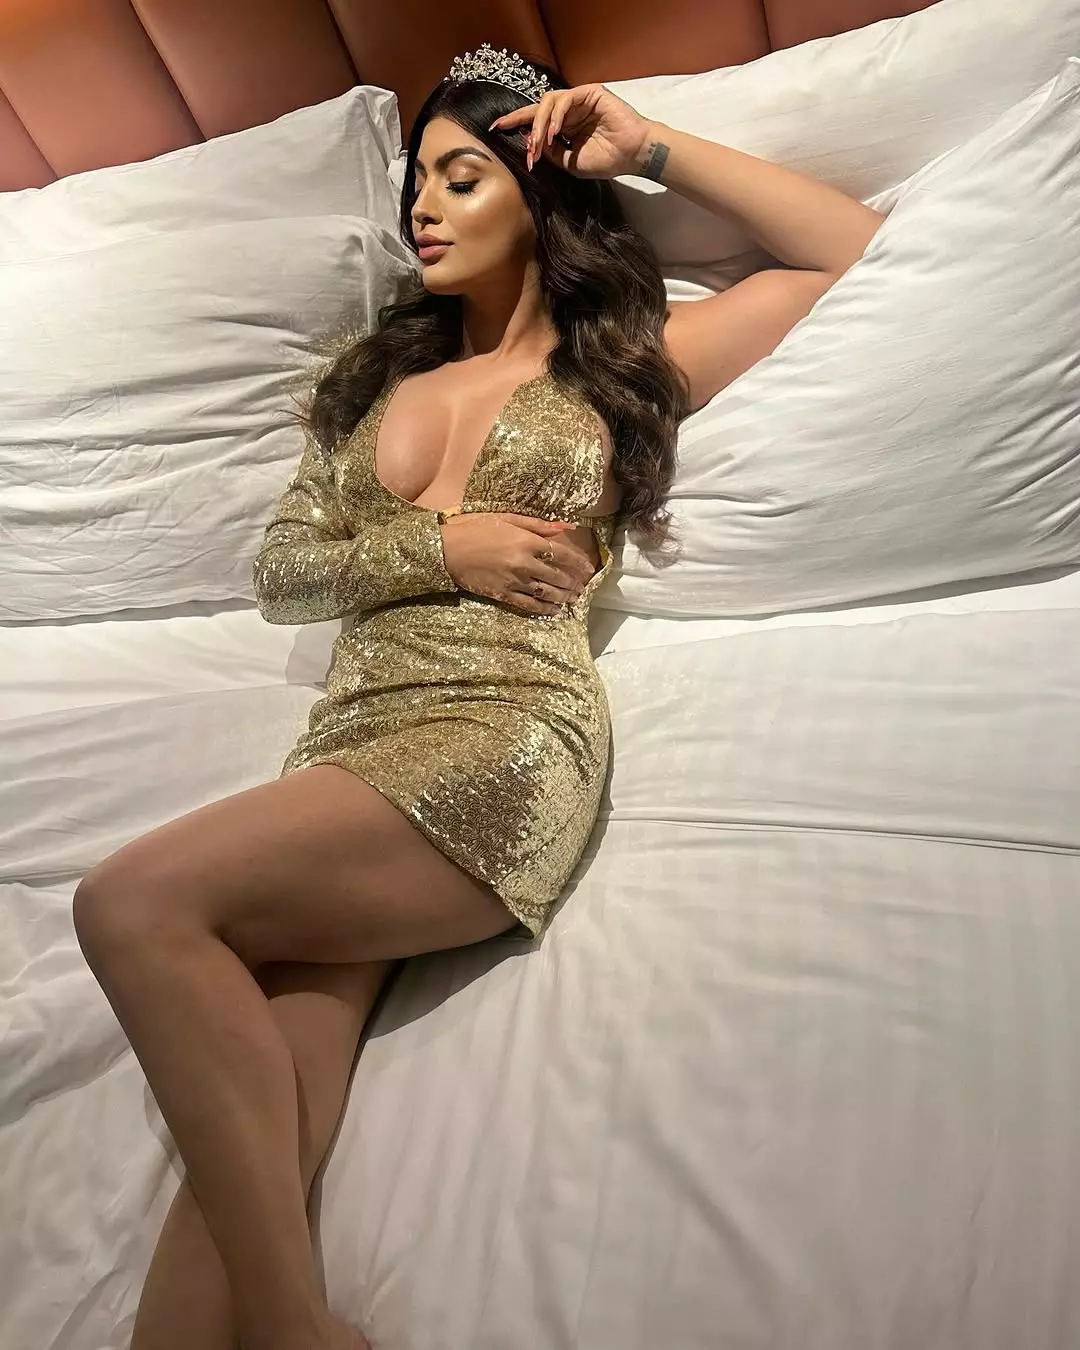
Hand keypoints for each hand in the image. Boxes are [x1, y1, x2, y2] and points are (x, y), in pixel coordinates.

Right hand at [439, 512, 597, 615]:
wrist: (445, 550)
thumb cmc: (474, 528)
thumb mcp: (507, 518)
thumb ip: (538, 524)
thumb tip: (567, 526)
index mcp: (527, 541)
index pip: (562, 554)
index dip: (578, 563)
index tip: (589, 568)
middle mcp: (524, 562)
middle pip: (558, 576)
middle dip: (574, 583)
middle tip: (583, 587)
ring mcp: (514, 581)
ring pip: (547, 592)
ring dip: (564, 597)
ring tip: (574, 599)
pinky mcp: (503, 594)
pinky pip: (529, 605)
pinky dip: (545, 609)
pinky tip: (555, 610)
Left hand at [489, 84, 654, 179]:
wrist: (632, 156)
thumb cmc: (606, 160)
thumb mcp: (569, 163)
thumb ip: (550, 152)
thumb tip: (529, 141)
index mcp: (563, 127)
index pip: (534, 121)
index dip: (515, 123)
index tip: (495, 128)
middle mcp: (567, 111)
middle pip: (537, 109)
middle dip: (523, 122)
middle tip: (520, 140)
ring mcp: (578, 100)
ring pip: (547, 103)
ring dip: (539, 123)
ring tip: (540, 142)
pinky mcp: (589, 93)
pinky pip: (564, 99)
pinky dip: (556, 115)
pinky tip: (555, 132)